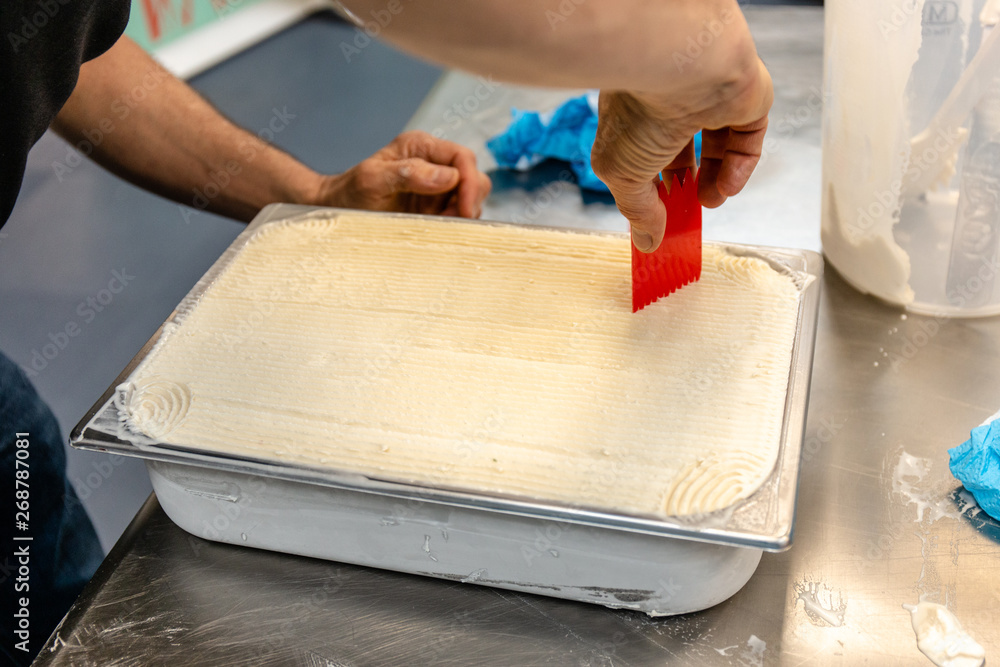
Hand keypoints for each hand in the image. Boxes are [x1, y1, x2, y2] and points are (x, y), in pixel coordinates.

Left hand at [314, 131, 490, 217]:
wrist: (337, 210)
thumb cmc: (350, 191)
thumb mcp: (372, 179)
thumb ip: (408, 173)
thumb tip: (448, 176)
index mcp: (419, 147)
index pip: (462, 157)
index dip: (469, 182)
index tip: (464, 208)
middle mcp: (432, 162)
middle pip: (474, 176)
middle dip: (470, 199)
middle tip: (453, 220)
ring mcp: (436, 186)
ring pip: (471, 196)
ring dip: (464, 213)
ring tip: (442, 225)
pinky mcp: (436, 207)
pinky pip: (459, 212)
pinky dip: (457, 222)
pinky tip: (440, 229)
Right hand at [591, 57, 771, 251]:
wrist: (681, 65)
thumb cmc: (639, 109)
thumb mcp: (622, 173)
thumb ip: (637, 210)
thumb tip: (648, 241)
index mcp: (634, 111)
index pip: (645, 150)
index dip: (653, 184)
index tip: (657, 215)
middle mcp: (672, 100)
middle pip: (683, 149)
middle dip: (686, 185)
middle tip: (686, 213)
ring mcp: (711, 97)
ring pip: (720, 144)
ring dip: (715, 180)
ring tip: (709, 202)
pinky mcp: (746, 98)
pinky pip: (748, 137)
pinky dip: (739, 167)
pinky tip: (727, 188)